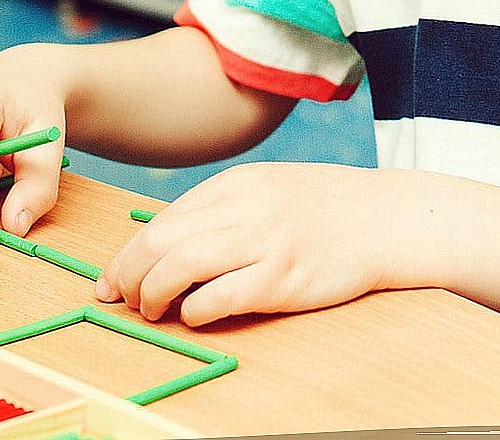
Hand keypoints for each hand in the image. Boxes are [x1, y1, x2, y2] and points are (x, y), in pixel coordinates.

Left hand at [95, 162, 395, 325]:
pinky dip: (196, 310)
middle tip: (120, 297)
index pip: (163, 219)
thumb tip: (167, 247)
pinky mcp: (284, 278)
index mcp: (236, 184)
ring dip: (153, 295)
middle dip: (128, 274)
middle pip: (161, 241)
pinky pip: (222, 296)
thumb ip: (222, 211)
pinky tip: (194, 315)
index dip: (127, 253)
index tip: (112, 278)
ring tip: (151, 310)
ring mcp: (265, 242)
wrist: (387, 218)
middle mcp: (245, 208)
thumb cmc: (326, 208)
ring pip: (181, 266)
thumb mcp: (268, 190)